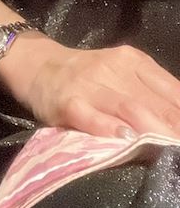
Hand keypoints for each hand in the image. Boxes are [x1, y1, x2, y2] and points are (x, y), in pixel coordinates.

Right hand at [0, 34, 179, 139]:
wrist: (41, 67)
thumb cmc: (90, 76)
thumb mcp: (124, 74)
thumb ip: (152, 93)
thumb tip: (179, 120)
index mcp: (133, 61)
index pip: (170, 89)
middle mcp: (113, 69)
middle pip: (153, 102)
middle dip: (173, 126)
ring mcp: (90, 86)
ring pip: (128, 108)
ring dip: (153, 130)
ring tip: (168, 146)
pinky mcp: (69, 104)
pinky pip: (92, 118)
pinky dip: (110, 129)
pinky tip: (125, 140)